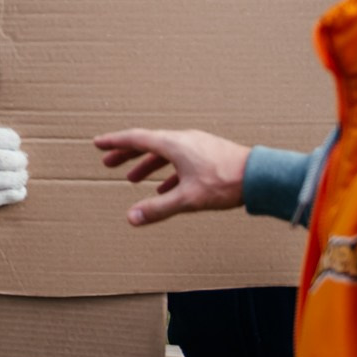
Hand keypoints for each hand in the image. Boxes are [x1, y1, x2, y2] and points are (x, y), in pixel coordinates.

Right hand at [90, 129, 251, 226]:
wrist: (259, 176)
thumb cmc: (225, 183)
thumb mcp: (187, 199)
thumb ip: (158, 208)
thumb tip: (132, 217)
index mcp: (173, 144)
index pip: (136, 139)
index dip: (114, 142)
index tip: (98, 143)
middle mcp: (183, 140)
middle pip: (148, 144)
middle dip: (127, 155)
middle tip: (109, 163)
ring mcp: (196, 146)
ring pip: (164, 153)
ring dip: (147, 165)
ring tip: (133, 178)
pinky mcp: (208, 155)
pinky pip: (179, 160)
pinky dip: (166, 173)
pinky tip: (164, 188)